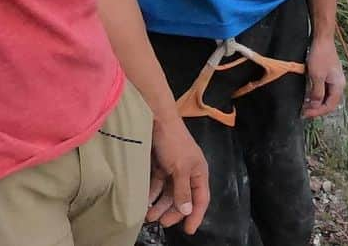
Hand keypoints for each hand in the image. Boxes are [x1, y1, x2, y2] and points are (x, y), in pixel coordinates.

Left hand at [145, 111, 209, 233]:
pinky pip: (159, 183)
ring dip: (160, 204)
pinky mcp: (161, 163)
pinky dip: (153, 192)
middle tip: (162, 223)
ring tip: (149, 216)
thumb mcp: (180, 168)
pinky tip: (146, 200)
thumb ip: (183, 191)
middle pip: (183, 198)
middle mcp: (188, 172)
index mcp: (199, 172)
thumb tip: (186, 211)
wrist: (156, 116)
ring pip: (169, 192)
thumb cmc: (173, 141)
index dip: (196, 216)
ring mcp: (174, 168)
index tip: (188, 230)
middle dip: (173, 212)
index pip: (201, 199)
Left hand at [302, 34, 344, 117]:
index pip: (330, 106)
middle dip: (317, 108)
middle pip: (329, 102)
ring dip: (316, 101)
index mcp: (338, 86)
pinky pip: (323, 88)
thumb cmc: (320, 56)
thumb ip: (317, 92)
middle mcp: (338, 84)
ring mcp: (334, 78)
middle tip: (304, 111)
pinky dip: (316, 93)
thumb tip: (315, 106)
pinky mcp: (329, 73)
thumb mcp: (316, 76)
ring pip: (326, 95)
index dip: (318, 112)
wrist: (322, 38)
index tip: (305, 114)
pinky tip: (308, 94)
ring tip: (305, 105)